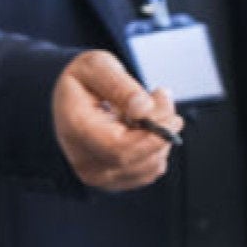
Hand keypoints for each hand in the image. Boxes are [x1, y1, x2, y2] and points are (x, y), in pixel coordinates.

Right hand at [51, 51, 182, 189]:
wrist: (73, 98)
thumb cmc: (85, 79)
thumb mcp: (98, 65)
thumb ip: (119, 85)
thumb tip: (143, 110)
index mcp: (75, 129)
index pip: (119, 149)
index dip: (152, 137)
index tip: (173, 117)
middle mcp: (83, 160)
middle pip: (137, 159)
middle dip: (161, 132)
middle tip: (162, 98)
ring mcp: (98, 175)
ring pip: (149, 167)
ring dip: (161, 138)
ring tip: (151, 108)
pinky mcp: (114, 180)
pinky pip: (150, 171)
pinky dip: (157, 149)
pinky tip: (146, 128)